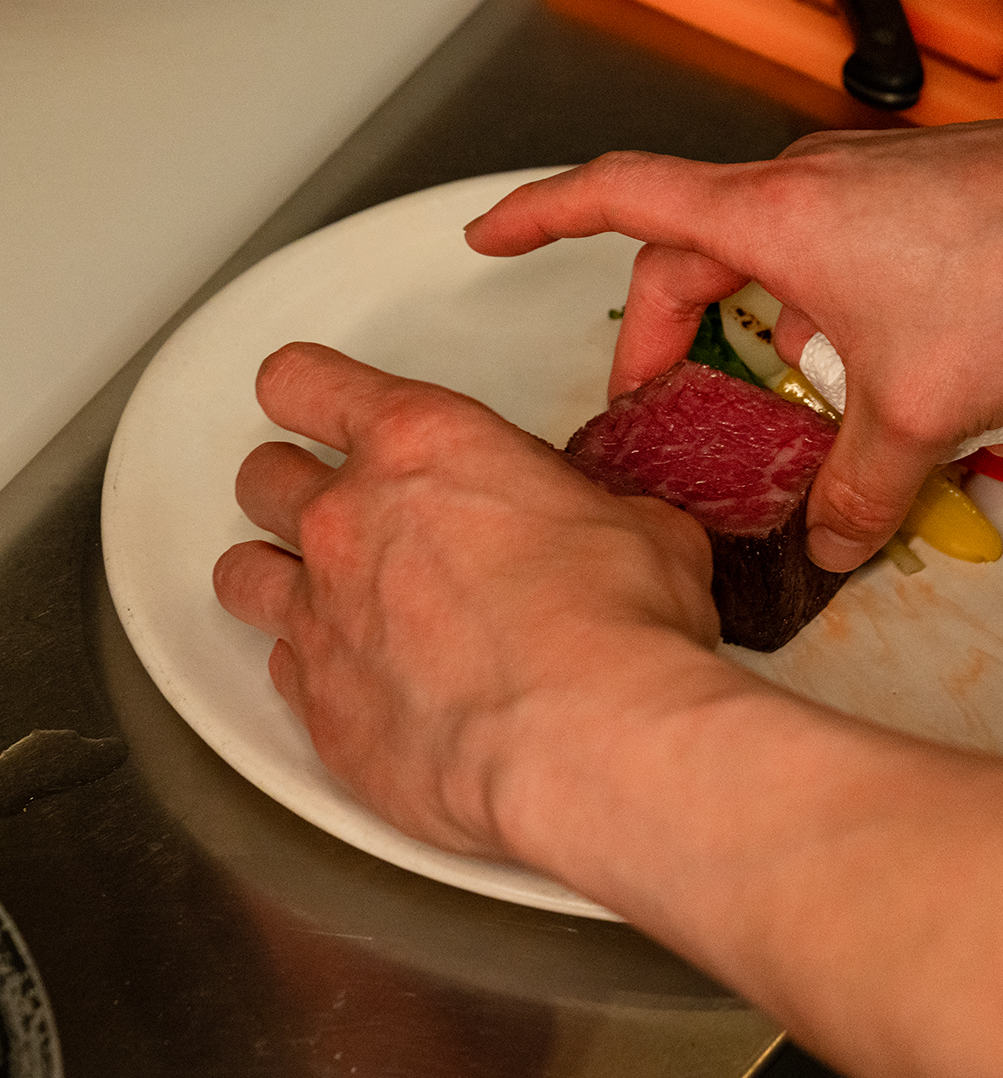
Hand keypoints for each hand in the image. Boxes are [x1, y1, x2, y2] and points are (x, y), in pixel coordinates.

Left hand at [212, 342, 720, 858]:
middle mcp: (349, 521)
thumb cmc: (616, 622)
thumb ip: (586, 506)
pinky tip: (365, 679)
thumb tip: (602, 524)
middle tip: (347, 511)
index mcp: (423, 446)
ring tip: (328, 595)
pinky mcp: (319, 708)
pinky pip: (283, 670)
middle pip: (265, 478)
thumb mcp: (638, 523)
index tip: (317, 405)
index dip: (309, 392)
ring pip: (244, 573)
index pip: (307, 383)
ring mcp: (321, 616)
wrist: (586, 739)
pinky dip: (314, 668)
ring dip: (279, 575)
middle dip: (297, 487)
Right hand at [463, 112, 1002, 571]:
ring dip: (744, 326)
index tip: (487, 235)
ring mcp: (857, 188)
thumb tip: (832, 546)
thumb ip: (862, 489)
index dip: (538, 215)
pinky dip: (808, 312)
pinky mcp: (906, 202)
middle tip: (650, 404)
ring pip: (760, 255)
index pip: (617, 196)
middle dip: (657, 332)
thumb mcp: (921, 410)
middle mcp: (804, 187)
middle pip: (685, 251)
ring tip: (760, 408)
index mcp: (771, 217)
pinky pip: (821, 254)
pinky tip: (852, 374)